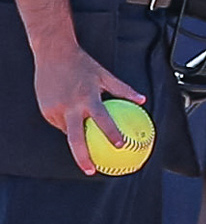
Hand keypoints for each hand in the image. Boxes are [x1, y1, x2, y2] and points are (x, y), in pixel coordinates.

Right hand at [33, 45, 143, 174]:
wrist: (53, 53)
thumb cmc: (82, 64)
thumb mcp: (105, 74)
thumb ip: (123, 89)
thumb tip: (142, 100)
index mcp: (87, 98)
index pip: (102, 119)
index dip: (111, 133)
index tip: (121, 146)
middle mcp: (70, 106)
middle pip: (75, 138)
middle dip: (82, 158)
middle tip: (92, 170)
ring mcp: (54, 109)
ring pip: (67, 132)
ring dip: (77, 138)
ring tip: (86, 149)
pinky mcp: (45, 110)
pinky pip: (59, 124)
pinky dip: (68, 125)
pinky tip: (75, 125)